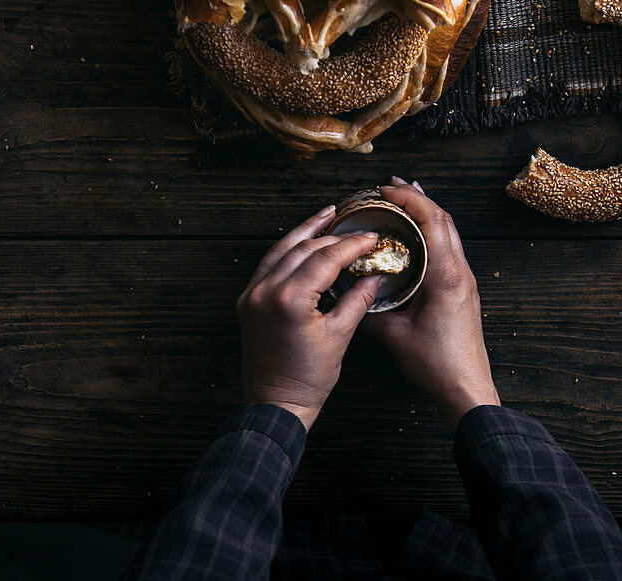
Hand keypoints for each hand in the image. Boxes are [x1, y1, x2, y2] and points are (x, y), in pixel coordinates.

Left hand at [237, 205, 383, 430]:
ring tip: (326, 217)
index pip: (325, 259)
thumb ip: (357, 300)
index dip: (351, 245)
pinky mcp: (247, 301)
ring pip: (281, 249)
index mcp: (289, 301)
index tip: (371, 238)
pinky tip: (303, 242)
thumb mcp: (340, 337)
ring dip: (305, 232)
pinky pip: (268, 264)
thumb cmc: (307, 378)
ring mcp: (251, 295)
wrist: (275, 404)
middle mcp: (264, 292)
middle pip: (303, 249)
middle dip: (332, 237)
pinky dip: (287, 249)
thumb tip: (374, 276)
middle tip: (356, 229)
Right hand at [362, 178, 499, 428]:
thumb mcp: (394, 336)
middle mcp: (461, 271)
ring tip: (402, 201)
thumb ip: (368, 311)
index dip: (408, 198)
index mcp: (446, 276)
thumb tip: (345, 294)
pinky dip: (432, 231)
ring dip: (427, 212)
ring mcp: (466, 279)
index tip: (384, 189)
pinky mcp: (465, 289)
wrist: (467, 388)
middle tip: (390, 186)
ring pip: (449, 232)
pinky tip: (416, 235)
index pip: (431, 220)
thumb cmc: (436, 364)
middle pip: (443, 219)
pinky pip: (450, 247)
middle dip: (417, 197)